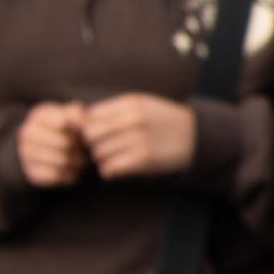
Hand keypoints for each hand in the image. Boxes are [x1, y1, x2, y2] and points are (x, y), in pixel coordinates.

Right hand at [16, 102, 90, 189]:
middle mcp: (28, 134)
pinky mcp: (31, 172)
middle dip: (80, 149)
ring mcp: (26, 154)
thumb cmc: (64, 129)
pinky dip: (70, 175)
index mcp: (39, 116)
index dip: (80, 131)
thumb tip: (81, 122)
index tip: (86, 134)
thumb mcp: (70, 116)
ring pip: (62, 161)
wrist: (45, 147)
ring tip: (81, 160)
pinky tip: (72, 170)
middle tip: (86, 151)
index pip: (65, 124)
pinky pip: (57, 176)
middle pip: (65, 144)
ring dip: (77, 163)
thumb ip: (77, 115)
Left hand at [81, 93, 199, 179]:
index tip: (98, 133)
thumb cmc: (163, 120)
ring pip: (99, 154)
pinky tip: (120, 167)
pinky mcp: (144, 159)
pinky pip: (110, 168)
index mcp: (130, 103)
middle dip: (93, 144)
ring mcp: (139, 140)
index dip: (88, 127)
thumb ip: (111, 110)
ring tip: (116, 157)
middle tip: (104, 147)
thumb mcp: (140, 105)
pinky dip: (110, 170)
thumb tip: (76, 120)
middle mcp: (134, 120)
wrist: (197, 136)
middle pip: (90, 136)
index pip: (90, 117)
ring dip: (102, 158)